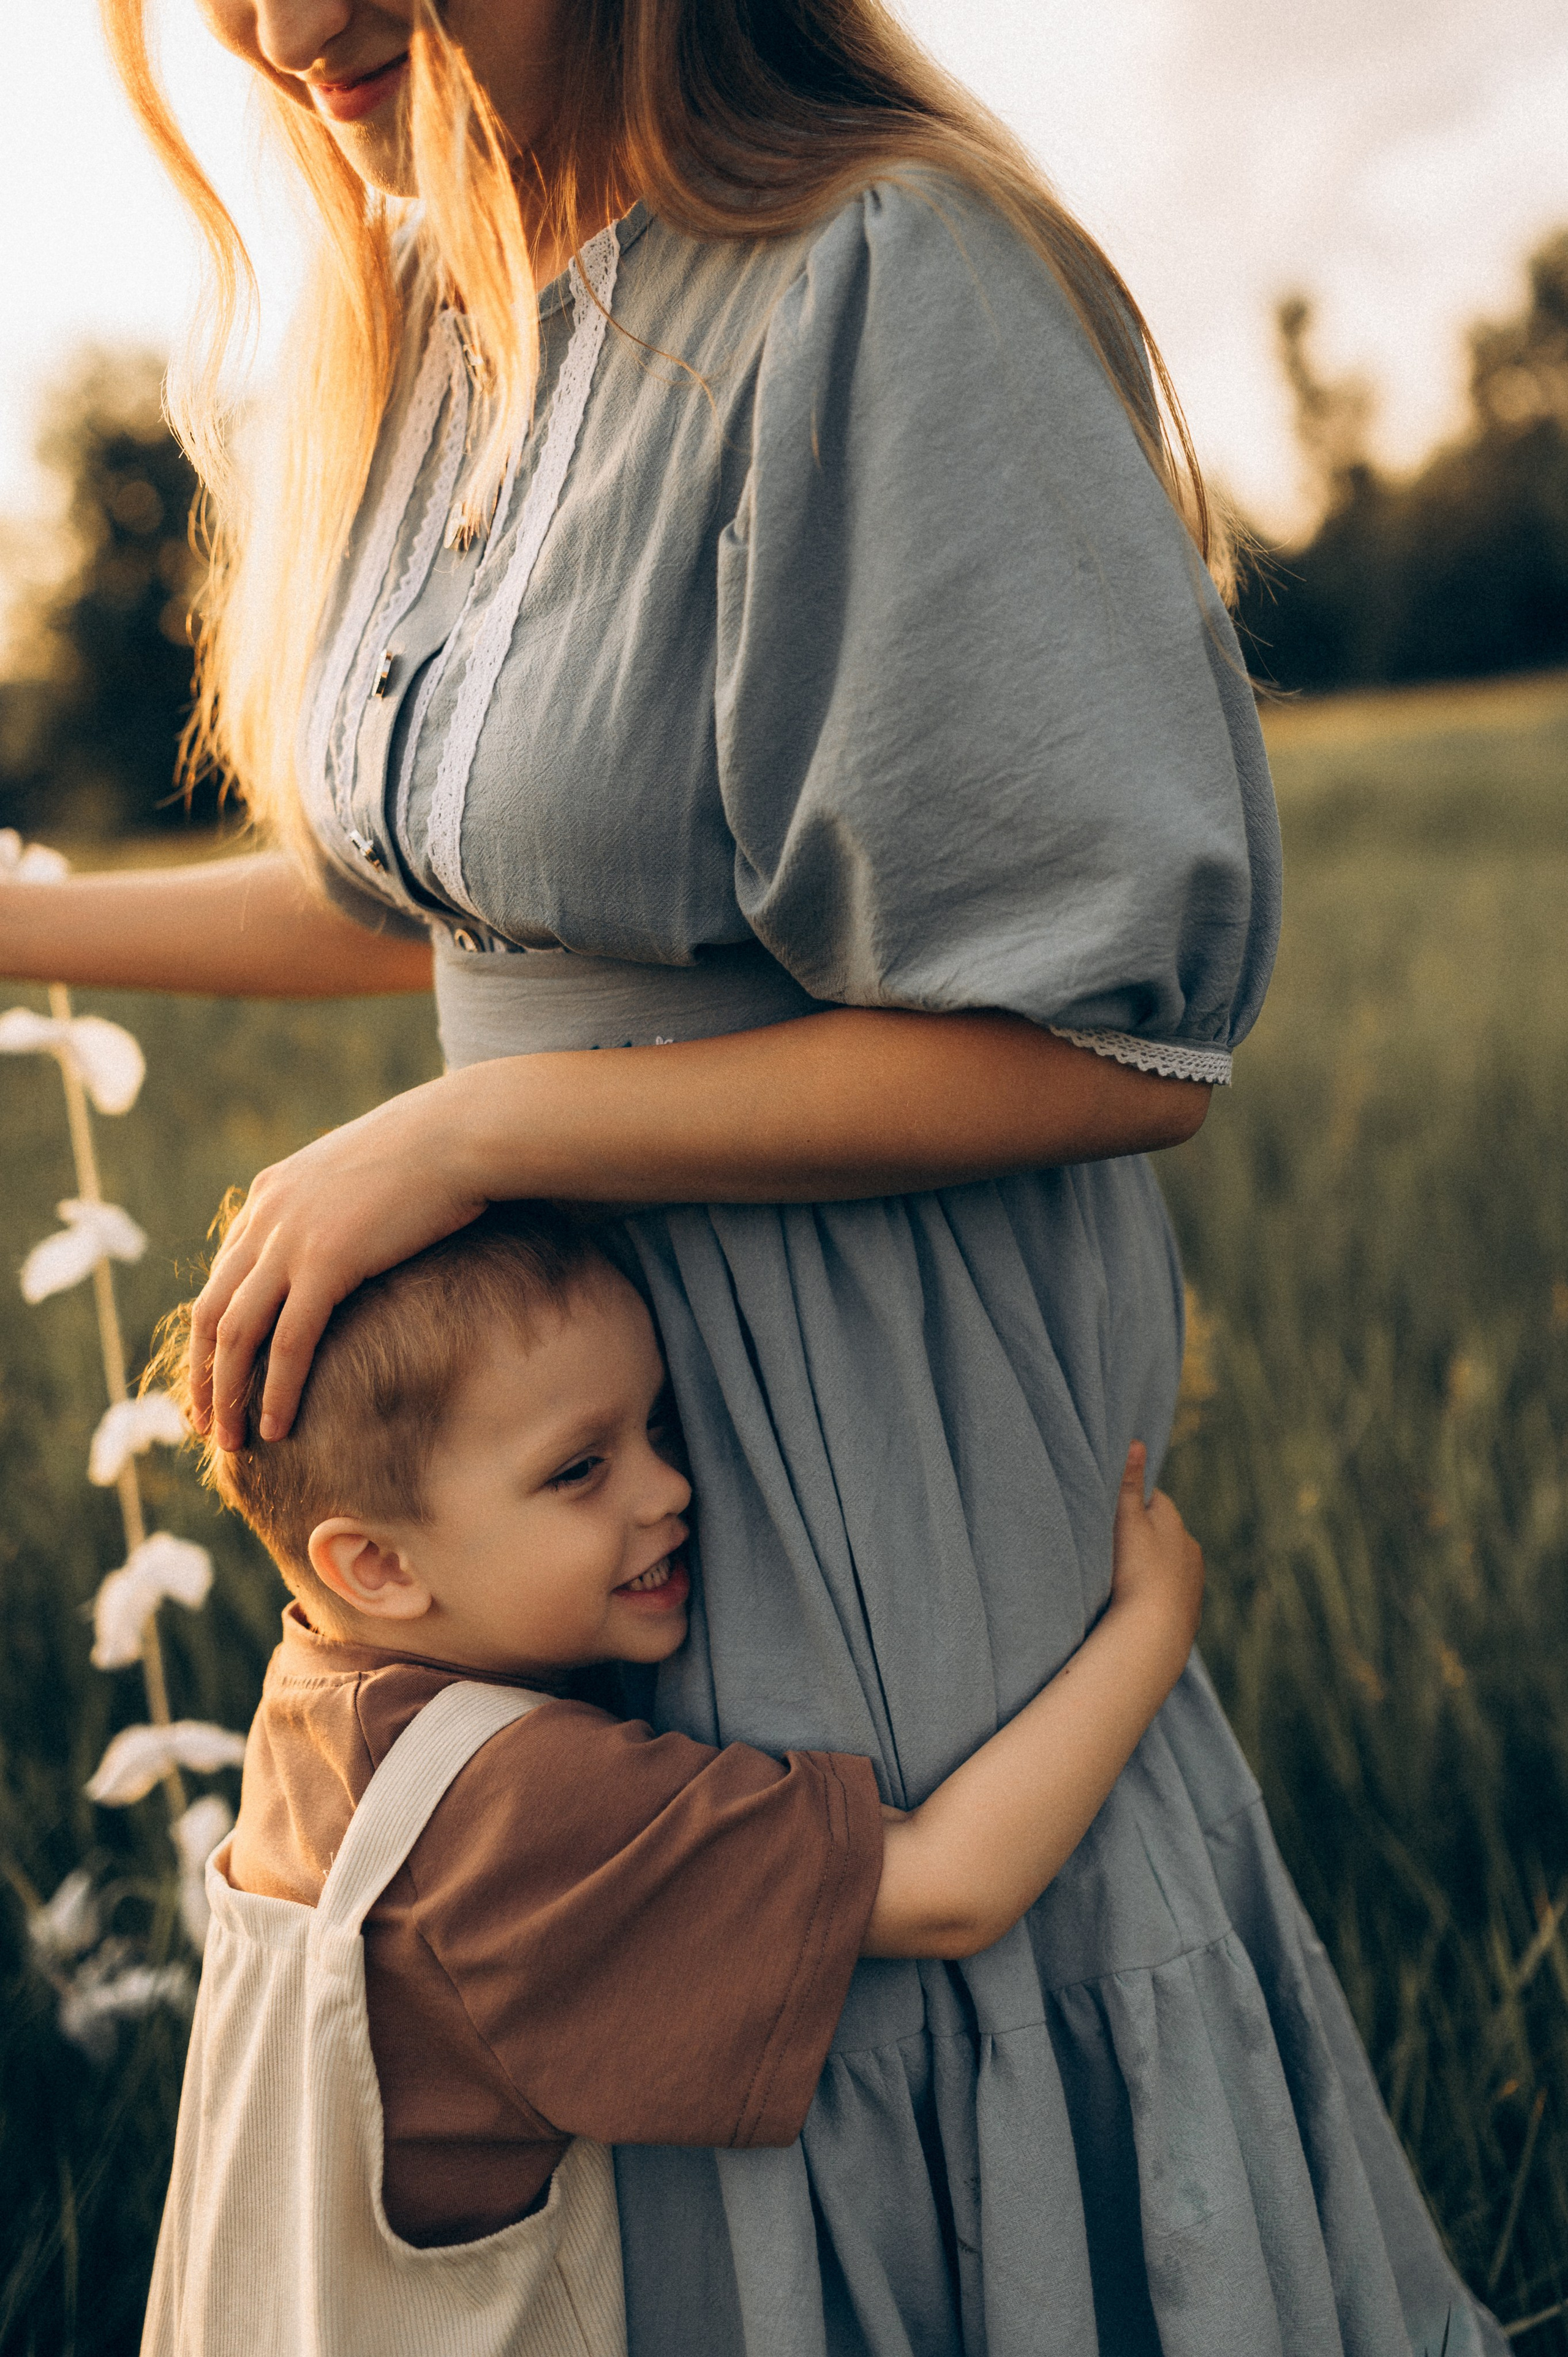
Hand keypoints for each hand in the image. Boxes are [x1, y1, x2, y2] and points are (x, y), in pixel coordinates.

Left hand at [189, 1075, 492, 1448]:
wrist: (461, 1132)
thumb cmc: (433, 1151)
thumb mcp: (363, 1174)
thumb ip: (336, 1206)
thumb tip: (353, 1235)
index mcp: (269, 1194)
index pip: (221, 1276)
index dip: (212, 1334)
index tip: (214, 1375)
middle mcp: (266, 1217)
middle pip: (211, 1311)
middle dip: (202, 1375)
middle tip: (202, 1424)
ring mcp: (292, 1239)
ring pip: (236, 1333)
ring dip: (226, 1394)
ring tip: (229, 1443)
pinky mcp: (328, 1262)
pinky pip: (289, 1342)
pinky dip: (277, 1390)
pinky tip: (277, 1427)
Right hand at [1107, 1441, 1204, 1674]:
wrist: (1155, 1634)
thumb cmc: (1136, 1572)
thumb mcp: (1126, 1521)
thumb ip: (1129, 1482)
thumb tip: (1136, 1441)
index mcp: (1174, 1521)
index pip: (1153, 1500)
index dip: (1131, 1505)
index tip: (1110, 1516)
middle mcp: (1190, 1547)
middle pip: (1162, 1533)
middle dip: (1143, 1536)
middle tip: (1112, 1549)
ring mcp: (1193, 1580)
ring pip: (1167, 1563)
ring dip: (1151, 1566)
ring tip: (1124, 1580)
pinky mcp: (1190, 1609)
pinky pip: (1169, 1593)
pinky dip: (1157, 1593)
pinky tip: (1137, 1603)